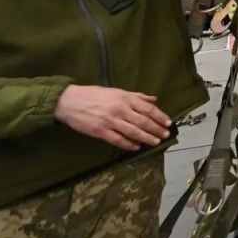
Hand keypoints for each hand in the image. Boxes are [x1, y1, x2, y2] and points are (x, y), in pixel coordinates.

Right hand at [54, 85, 171, 151]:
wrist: (69, 101)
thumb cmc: (93, 95)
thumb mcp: (116, 91)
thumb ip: (136, 96)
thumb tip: (153, 99)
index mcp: (125, 98)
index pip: (147, 108)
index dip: (159, 116)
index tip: (168, 122)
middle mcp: (120, 109)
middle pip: (143, 121)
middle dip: (156, 129)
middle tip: (165, 135)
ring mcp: (110, 121)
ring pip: (133, 132)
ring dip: (146, 138)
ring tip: (155, 142)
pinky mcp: (100, 132)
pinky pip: (118, 140)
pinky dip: (128, 144)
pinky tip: (136, 147)